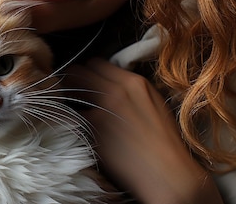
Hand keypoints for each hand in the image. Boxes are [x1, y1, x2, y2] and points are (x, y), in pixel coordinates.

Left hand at [63, 58, 222, 203]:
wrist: (166, 173)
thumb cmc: (164, 140)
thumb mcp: (153, 101)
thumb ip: (130, 87)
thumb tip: (110, 81)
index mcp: (132, 82)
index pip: (95, 62)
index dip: (88, 70)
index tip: (86, 79)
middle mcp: (114, 91)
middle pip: (78, 72)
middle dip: (73, 80)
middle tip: (72, 90)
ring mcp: (101, 110)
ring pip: (70, 91)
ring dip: (69, 97)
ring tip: (74, 107)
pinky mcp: (92, 130)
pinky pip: (73, 117)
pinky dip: (73, 119)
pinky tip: (80, 127)